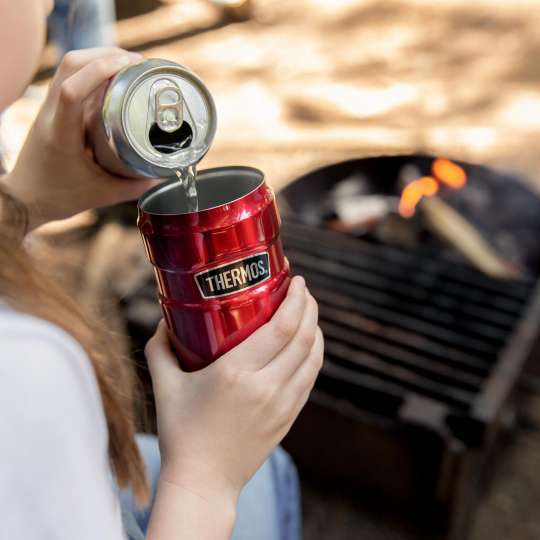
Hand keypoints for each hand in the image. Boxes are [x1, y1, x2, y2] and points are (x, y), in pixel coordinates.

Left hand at [3, 48, 158, 230]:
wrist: (25, 199)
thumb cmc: (58, 197)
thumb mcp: (101, 195)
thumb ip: (135, 186)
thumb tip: (164, 175)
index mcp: (60, 133)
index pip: (73, 90)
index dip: (101, 70)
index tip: (132, 67)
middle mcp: (50, 114)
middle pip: (71, 64)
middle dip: (106, 55)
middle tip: (139, 63)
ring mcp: (48, 108)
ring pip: (68, 65)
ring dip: (98, 57)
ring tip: (129, 65)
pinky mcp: (52, 109)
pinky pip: (70, 77)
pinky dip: (92, 69)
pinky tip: (113, 78)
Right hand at [145, 276, 322, 504]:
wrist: (203, 481)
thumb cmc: (181, 432)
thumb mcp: (164, 386)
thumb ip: (160, 348)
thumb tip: (163, 321)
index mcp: (236, 373)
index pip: (282, 327)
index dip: (297, 299)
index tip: (296, 280)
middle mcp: (266, 387)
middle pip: (304, 337)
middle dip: (310, 306)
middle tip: (303, 290)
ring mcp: (281, 404)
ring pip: (314, 357)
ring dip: (316, 329)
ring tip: (308, 312)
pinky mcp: (289, 418)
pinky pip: (310, 378)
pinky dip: (314, 355)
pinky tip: (309, 344)